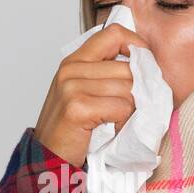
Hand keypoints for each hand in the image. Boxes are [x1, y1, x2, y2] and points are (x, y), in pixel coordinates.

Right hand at [33, 22, 143, 166]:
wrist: (48, 159)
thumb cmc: (70, 130)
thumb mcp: (83, 93)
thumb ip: (105, 75)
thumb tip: (145, 65)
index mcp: (73, 61)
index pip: (113, 33)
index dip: (136, 45)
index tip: (144, 65)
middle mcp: (71, 69)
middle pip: (127, 67)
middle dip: (137, 91)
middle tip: (127, 111)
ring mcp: (72, 87)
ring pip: (128, 89)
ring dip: (130, 111)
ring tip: (115, 122)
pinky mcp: (77, 107)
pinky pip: (121, 107)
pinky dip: (123, 122)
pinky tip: (112, 130)